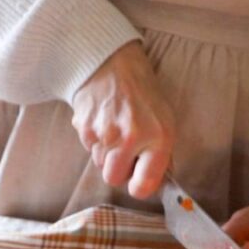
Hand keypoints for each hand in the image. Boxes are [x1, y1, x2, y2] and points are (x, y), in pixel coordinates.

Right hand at [71, 41, 174, 199]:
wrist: (112, 62)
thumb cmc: (142, 93)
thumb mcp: (164, 119)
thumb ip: (161, 153)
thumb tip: (155, 182)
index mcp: (158, 138)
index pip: (143, 185)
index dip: (139, 187)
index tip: (138, 181)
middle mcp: (131, 138)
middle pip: (113, 178)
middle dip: (118, 169)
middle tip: (125, 150)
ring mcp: (105, 133)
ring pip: (99, 163)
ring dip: (106, 153)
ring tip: (114, 128)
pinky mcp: (84, 127)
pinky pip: (88, 147)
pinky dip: (94, 139)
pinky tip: (102, 120)